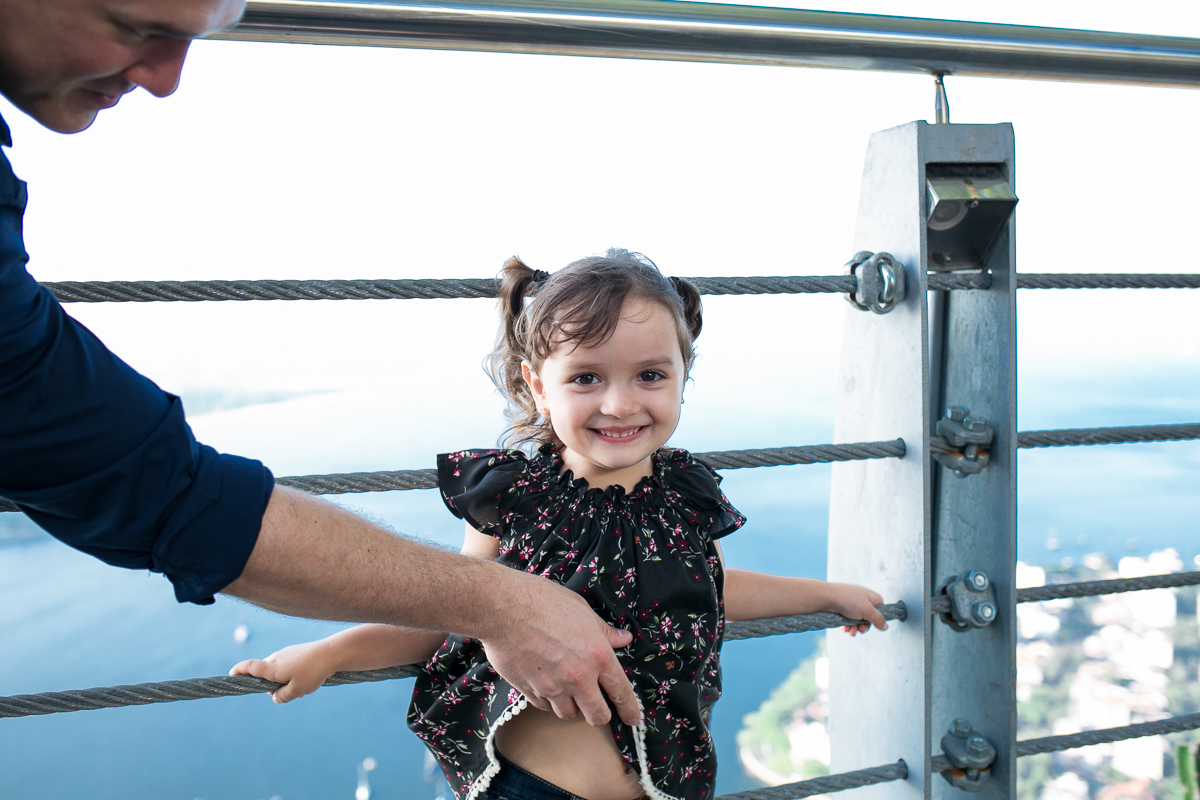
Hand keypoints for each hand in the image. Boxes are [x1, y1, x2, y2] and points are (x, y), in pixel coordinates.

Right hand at [229, 640, 336, 703]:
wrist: (333, 653)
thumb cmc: (313, 672)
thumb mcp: (296, 691)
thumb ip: (281, 697)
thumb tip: (274, 697)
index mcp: (272, 667)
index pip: (250, 667)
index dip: (239, 670)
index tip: (231, 674)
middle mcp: (276, 658)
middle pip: (266, 674)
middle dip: (273, 686)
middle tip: (291, 693)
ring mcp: (286, 653)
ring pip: (279, 671)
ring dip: (285, 681)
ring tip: (304, 687)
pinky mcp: (296, 652)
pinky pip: (288, 666)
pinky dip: (293, 674)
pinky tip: (310, 679)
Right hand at [481, 572, 639, 727]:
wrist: (504, 608)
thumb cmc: (544, 602)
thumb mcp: (582, 610)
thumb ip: (604, 631)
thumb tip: (623, 639)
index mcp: (597, 656)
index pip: (621, 692)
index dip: (629, 709)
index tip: (632, 719)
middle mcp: (578, 677)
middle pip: (597, 716)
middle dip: (600, 715)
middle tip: (597, 707)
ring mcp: (552, 687)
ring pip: (568, 714)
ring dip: (571, 706)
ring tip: (567, 689)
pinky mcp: (529, 690)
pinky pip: (544, 706)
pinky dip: (548, 700)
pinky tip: (545, 683)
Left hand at [826, 582, 887, 635]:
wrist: (826, 597)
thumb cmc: (848, 601)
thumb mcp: (867, 611)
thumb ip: (878, 619)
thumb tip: (886, 627)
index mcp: (870, 596)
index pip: (880, 608)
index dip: (878, 617)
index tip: (873, 624)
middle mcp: (861, 599)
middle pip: (868, 616)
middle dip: (864, 626)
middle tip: (860, 630)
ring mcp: (851, 603)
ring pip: (857, 620)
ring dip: (855, 628)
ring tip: (849, 632)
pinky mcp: (842, 608)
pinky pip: (848, 619)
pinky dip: (847, 625)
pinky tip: (844, 629)